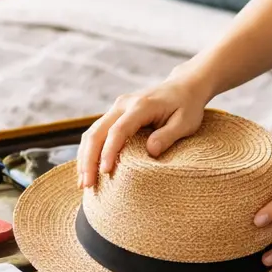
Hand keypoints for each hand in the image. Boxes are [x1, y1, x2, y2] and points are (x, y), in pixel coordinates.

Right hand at [78, 76, 211, 187]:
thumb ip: (168, 136)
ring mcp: (116, 108)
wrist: (183, 87)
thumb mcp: (186, 122)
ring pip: (92, 133)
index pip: (118, 130)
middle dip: (89, 160)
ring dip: (85, 158)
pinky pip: (96, 133)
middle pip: (97, 132)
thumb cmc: (187, 107)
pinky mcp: (115, 115)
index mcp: (140, 106)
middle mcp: (123, 104)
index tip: (106, 172)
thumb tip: (151, 151)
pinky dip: (89, 152)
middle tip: (87, 185)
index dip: (110, 152)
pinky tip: (87, 169)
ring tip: (83, 183)